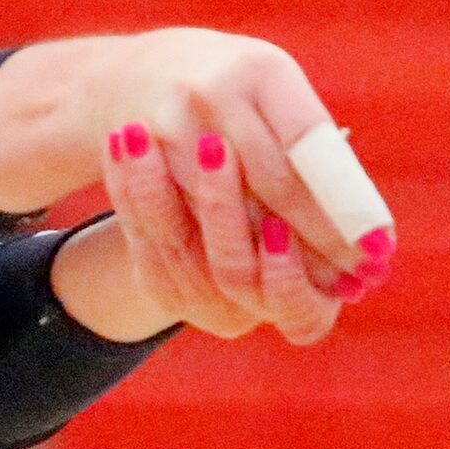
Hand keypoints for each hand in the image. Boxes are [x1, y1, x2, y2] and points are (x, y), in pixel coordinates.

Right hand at [0, 31, 387, 270]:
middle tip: (358, 278)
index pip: (312, 149)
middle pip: (274, 182)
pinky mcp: (141, 163)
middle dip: (318, 237)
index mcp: (260, 69)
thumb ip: (312, 146)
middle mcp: (213, 92)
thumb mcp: (270, 95)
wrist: (121, 77)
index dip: (344, 204)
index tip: (380, 246)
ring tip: (319, 287)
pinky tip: (263, 276)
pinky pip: (194, 221)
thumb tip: (362, 220)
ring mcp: (170, 126)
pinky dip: (233, 252)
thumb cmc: (226, 88)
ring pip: (232, 210)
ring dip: (278, 256)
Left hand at [101, 123, 353, 343]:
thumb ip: (323, 189)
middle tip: (212, 145)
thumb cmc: (290, 203)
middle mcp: (247, 317)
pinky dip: (125, 185)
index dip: (288, 259)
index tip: (278, 211)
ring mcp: (198, 308)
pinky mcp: (157, 286)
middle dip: (222, 203)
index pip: (294, 301)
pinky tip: (118, 143)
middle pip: (233, 269)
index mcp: (308, 311)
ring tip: (142, 131)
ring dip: (155, 184)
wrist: (216, 238)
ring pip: (173, 243)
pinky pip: (135, 234)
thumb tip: (332, 145)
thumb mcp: (320, 206)